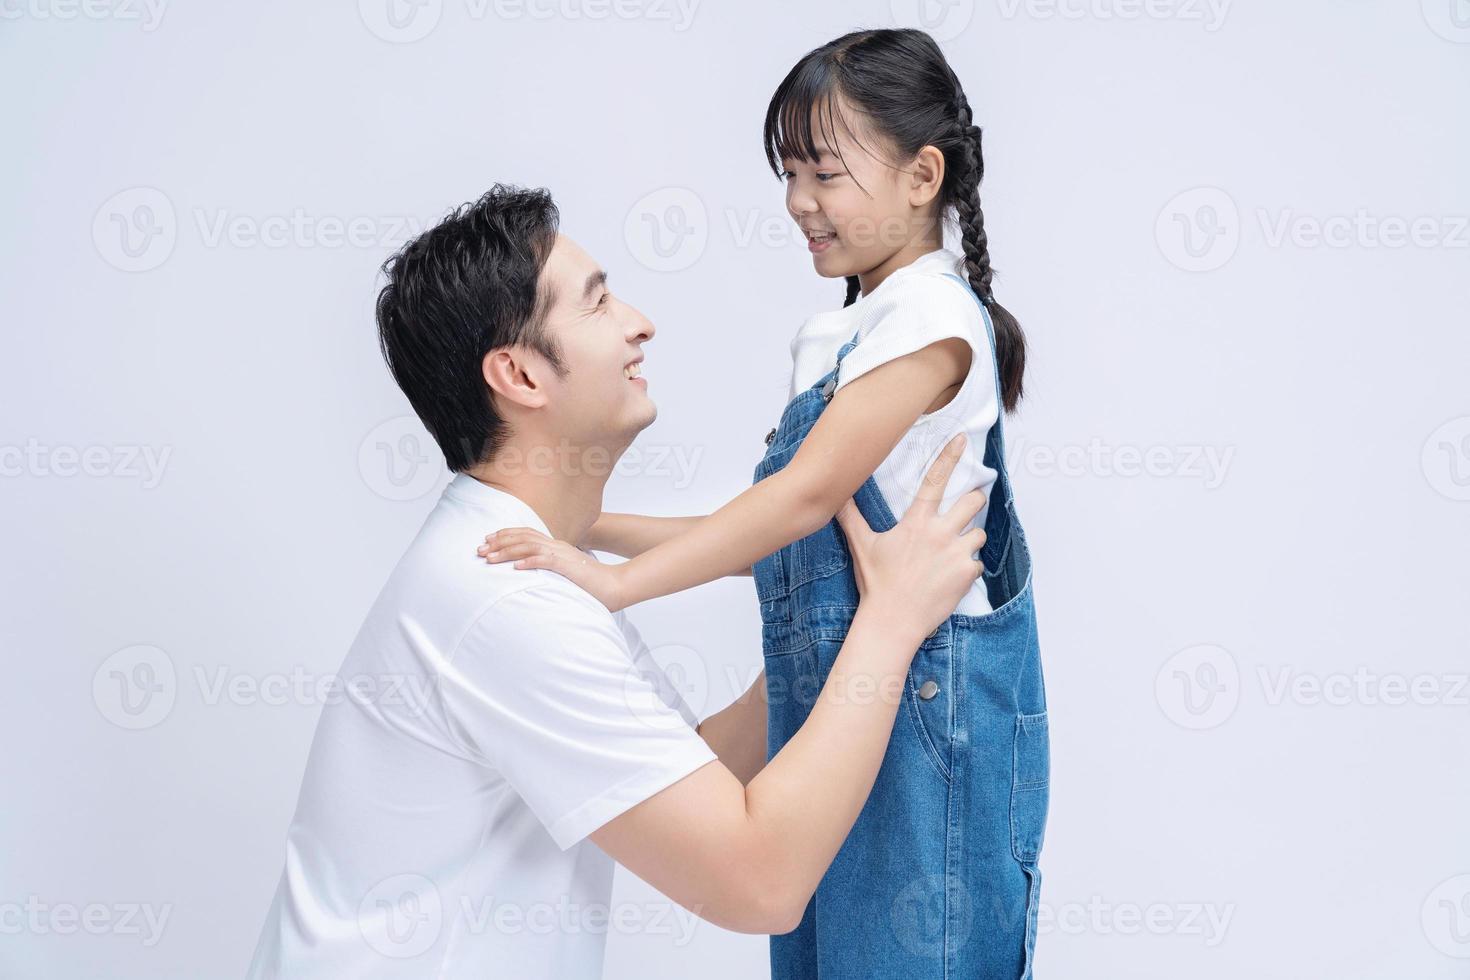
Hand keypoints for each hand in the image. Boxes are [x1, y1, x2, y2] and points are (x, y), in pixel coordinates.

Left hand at [477, 527, 630, 611]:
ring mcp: (562, 554)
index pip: (526, 534)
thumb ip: (549, 569)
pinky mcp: (568, 566)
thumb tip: (530, 574)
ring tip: (490, 558)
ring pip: (529, 546)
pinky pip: (545, 561)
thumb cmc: (591, 584)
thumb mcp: (565, 573)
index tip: (487, 540)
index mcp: (555, 546)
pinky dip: (529, 562)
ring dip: (507, 552)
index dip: (505, 535)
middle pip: (523, 537)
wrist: (615, 585)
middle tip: (479, 549)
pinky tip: (515, 568)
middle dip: (499, 542)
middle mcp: (557, 546)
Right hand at [835, 434, 986, 641]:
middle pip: (973, 502)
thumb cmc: (876, 584)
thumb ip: (850, 517)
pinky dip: (967, 568)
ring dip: (968, 540)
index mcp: (916, 522)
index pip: (935, 481)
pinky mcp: (967, 574)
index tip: (963, 440)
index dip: (950, 456)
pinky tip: (949, 578)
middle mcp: (940, 533)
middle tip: (966, 508)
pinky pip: (977, 562)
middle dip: (973, 501)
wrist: (891, 622)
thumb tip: (835, 497)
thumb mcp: (861, 546)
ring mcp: (956, 554)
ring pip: (978, 533)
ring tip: (949, 554)